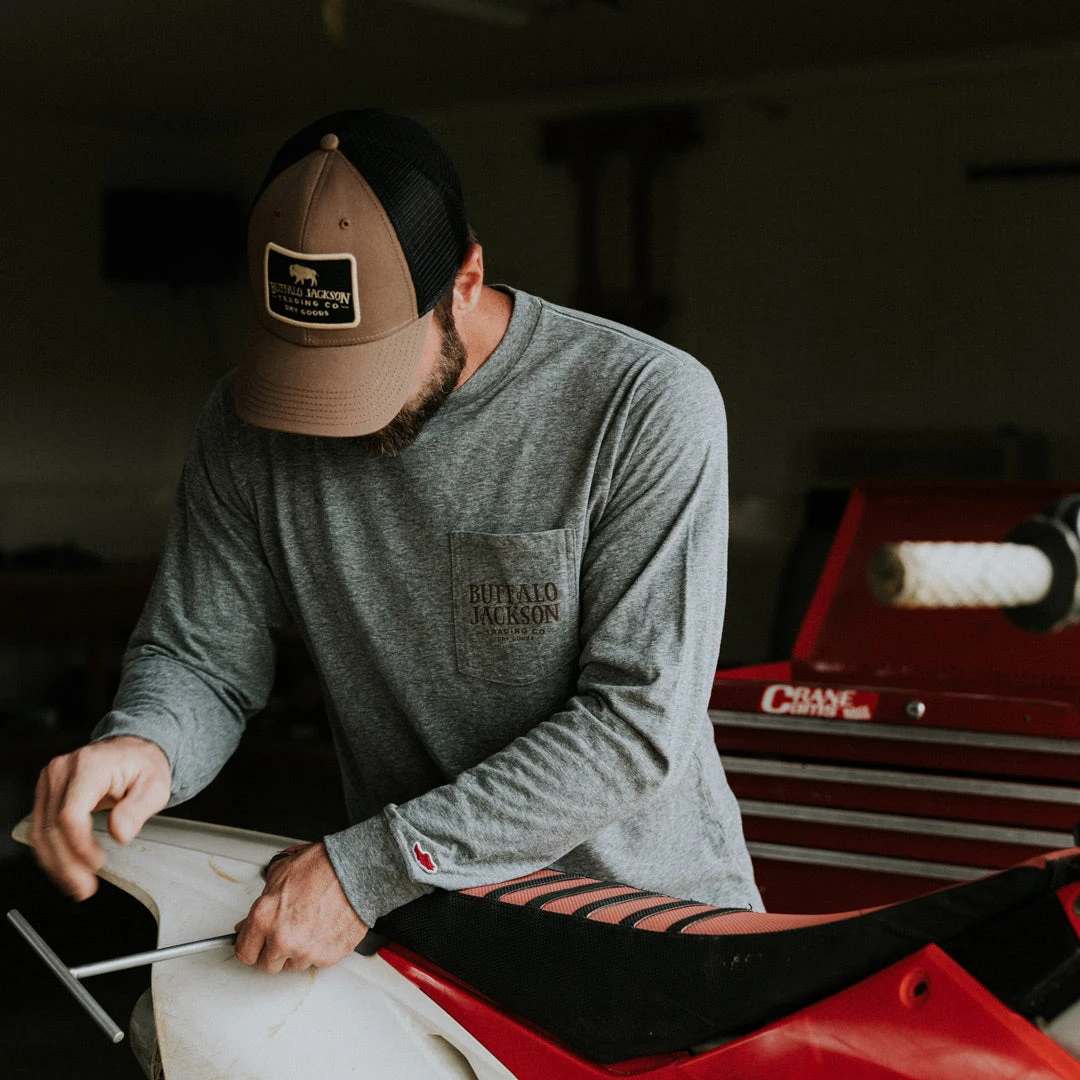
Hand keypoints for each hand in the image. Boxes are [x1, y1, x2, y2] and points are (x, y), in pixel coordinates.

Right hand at [29, 736, 171, 900]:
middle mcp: (63, 771)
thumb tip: (120, 833)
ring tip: (76, 885)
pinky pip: (41, 829)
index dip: (79, 845)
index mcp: (90, 766)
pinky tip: (65, 870)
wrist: (132, 751)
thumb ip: (138, 808)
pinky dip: (51, 854)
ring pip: (41, 832)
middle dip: (66, 864)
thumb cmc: (143, 765)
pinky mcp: (46, 793)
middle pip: (52, 827)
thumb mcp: (156, 785)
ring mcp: (51, 781)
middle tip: (85, 887)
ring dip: (55, 865)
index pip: (70, 814)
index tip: (96, 863)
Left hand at [234, 842, 368, 973]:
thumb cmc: (322, 867)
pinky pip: (317, 962)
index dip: (251, 947)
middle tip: (286, 932)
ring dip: (298, 951)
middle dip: (274, 951)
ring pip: (293, 965)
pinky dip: (319, 949)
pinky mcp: (327, 957)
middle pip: (268, 965)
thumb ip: (261, 906)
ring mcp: (305, 951)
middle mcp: (282, 939)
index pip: (244, 953)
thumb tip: (249, 924)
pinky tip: (324, 928)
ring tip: (310, 925)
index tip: (255, 945)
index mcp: (264, 918)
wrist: (355, 870)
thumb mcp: (279, 876)